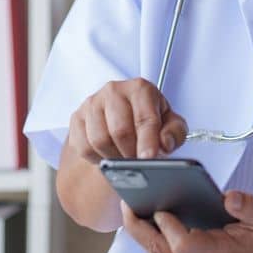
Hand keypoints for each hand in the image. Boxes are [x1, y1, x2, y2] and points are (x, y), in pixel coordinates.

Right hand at [66, 78, 187, 162]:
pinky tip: (108, 155)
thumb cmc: (149, 120)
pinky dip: (96, 158)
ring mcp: (93, 103)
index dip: (147, 141)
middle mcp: (114, 90)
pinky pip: (83, 146)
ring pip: (99, 140)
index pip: (144, 118)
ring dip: (113, 157)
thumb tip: (164, 143)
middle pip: (119, 131)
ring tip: (124, 159)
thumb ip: (175, 132)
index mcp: (140, 89)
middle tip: (138, 163)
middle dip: (130, 153)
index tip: (149, 158)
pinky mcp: (77, 117)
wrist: (125, 117)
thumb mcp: (171, 123)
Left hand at [121, 190, 252, 252]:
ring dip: (143, 237)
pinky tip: (150, 224)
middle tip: (126, 204)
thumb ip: (248, 206)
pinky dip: (155, 243)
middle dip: (140, 230)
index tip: (159, 206)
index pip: (183, 245)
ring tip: (131, 210)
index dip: (167, 226)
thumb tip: (229, 196)